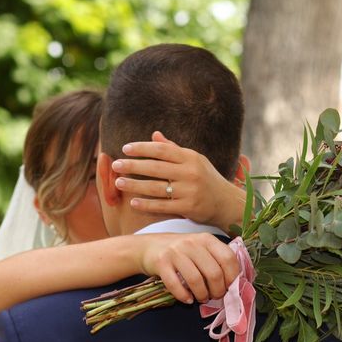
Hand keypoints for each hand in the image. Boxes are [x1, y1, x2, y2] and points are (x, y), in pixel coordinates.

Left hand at [112, 131, 246, 231]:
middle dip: (133, 166)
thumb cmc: (207, 179)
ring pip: (156, 188)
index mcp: (190, 157)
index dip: (143, 148)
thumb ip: (173, 149)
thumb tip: (154, 134)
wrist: (227, 203)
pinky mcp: (189, 208)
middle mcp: (190, 173)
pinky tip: (133, 202)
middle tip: (115, 164)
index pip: (162, 149)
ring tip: (118, 182)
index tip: (125, 148)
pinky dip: (147, 204)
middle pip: (156, 167)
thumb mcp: (194, 160)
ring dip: (135, 185)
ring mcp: (190, 191)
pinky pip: (163, 206)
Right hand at [139, 233, 239, 303]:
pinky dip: (184, 296)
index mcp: (206, 239)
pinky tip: (187, 299)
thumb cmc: (180, 251)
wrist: (149, 247)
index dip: (232, 276)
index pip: (228, 258)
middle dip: (218, 290)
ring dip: (202, 295)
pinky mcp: (161, 263)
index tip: (230, 287)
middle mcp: (192, 243)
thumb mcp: (200, 248)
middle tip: (215, 296)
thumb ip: (215, 260)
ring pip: (196, 280)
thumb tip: (234, 283)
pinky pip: (176, 285)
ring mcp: (176, 252)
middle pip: (214, 273)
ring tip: (202, 298)